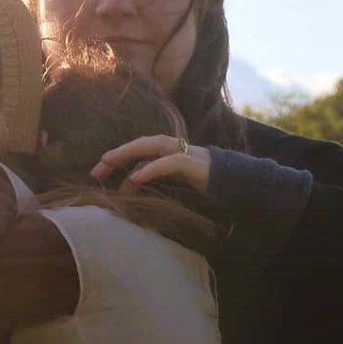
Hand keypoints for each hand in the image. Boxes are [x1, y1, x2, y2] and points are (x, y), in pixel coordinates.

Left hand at [90, 134, 210, 193]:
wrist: (246, 193)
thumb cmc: (211, 197)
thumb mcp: (178, 194)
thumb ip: (159, 191)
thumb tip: (130, 198)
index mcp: (174, 157)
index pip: (142, 152)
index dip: (120, 158)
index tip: (98, 173)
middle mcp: (180, 151)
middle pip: (144, 144)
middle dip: (119, 153)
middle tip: (96, 169)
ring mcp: (190, 155)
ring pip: (155, 146)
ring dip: (129, 153)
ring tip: (108, 163)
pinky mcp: (198, 166)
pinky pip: (171, 162)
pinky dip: (152, 169)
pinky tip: (135, 179)